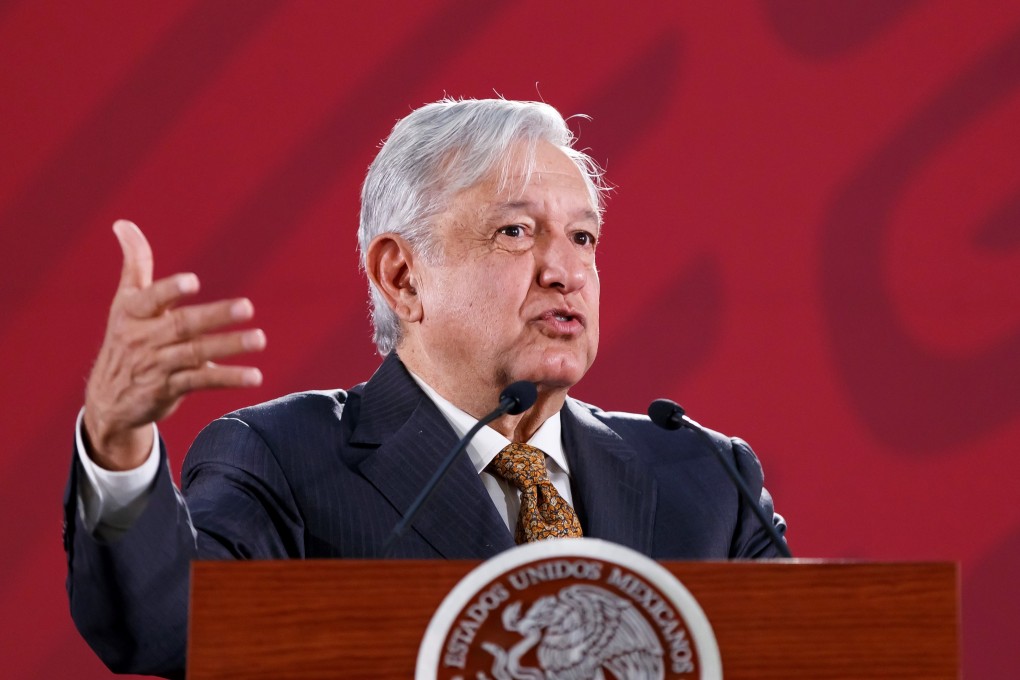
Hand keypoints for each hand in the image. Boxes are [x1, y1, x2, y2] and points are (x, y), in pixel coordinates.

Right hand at [83, 220, 265, 469]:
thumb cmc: (124, 339)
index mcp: (132, 312)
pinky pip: (203, 381)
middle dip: (215, 316)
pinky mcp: (170, 388)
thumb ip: (134, 263)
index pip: (151, 299)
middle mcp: (143, 339)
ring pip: (196, 353)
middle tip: (247, 307)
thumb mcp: (125, 302)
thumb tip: (123, 223)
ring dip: (229, 346)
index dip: (170, 290)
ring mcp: (158, 365)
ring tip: (259, 339)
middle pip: (182, 325)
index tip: (193, 282)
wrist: (107, 400)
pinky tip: (255, 375)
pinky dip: (229, 378)